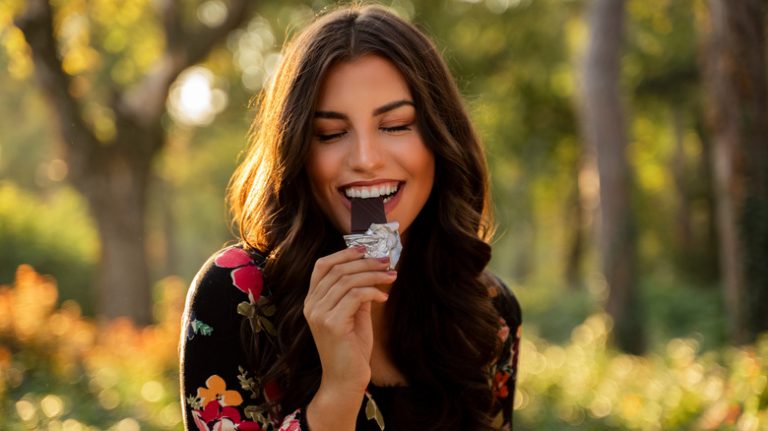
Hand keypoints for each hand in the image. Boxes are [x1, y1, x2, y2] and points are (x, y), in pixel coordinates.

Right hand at [304, 246, 394, 394]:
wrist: (345, 380)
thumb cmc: (351, 349)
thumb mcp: (355, 315)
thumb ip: (357, 293)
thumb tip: (372, 270)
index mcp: (313, 301)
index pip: (322, 266)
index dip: (344, 254)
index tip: (366, 249)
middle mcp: (311, 305)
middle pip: (337, 269)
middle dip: (365, 262)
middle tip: (387, 262)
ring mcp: (319, 314)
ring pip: (347, 280)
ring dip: (373, 275)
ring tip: (391, 276)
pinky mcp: (332, 324)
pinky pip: (355, 296)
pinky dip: (372, 291)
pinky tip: (384, 297)